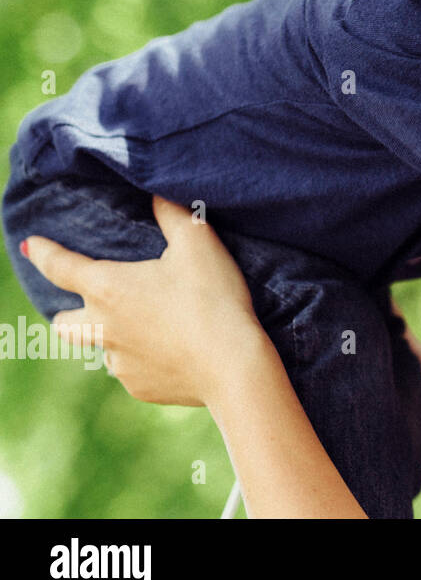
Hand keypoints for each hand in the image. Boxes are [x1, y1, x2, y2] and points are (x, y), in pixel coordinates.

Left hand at [23, 195, 265, 406]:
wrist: (233, 365)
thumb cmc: (213, 298)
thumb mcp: (199, 243)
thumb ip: (173, 214)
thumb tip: (157, 192)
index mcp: (108, 288)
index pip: (61, 267)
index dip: (43, 253)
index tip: (30, 246)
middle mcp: (103, 328)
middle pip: (64, 324)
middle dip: (68, 312)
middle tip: (90, 302)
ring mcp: (119, 362)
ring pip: (102, 349)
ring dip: (114, 337)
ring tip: (147, 329)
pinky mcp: (139, 387)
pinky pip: (132, 371)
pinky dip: (144, 361)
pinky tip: (172, 353)